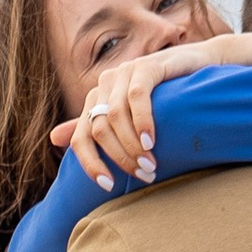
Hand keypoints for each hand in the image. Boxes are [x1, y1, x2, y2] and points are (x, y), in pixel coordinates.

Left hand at [50, 37, 217, 187]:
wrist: (199, 65)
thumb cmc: (165, 96)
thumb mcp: (129, 115)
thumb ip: (94, 126)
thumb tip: (52, 139)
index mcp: (95, 100)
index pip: (81, 138)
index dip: (90, 164)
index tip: (108, 185)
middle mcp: (104, 85)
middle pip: (99, 130)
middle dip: (119, 158)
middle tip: (143, 175)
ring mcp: (124, 73)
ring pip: (115, 116)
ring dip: (130, 145)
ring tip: (149, 164)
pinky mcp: (146, 66)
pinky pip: (137, 96)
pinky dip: (142, 121)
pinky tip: (150, 141)